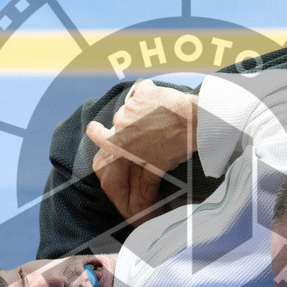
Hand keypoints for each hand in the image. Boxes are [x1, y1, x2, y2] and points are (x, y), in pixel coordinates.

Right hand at [86, 80, 197, 223]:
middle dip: (130, 125)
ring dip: (140, 111)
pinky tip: (160, 100)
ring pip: (131, 108)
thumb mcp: (160, 166)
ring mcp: (131, 105)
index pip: (96, 134)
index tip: (94, 127)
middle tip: (148, 129)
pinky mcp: (143, 92)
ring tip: (159, 116)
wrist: (191, 122)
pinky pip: (141, 91)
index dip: (95, 131)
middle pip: (119, 123)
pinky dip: (148, 95)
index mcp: (120, 143)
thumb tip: (145, 194)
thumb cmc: (174, 146)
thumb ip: (148, 178)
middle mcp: (120, 123)